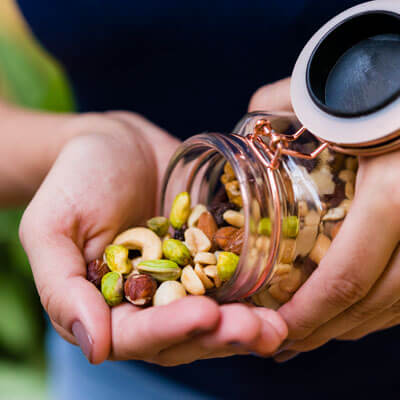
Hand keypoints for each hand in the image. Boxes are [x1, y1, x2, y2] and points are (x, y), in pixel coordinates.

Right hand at [20, 111, 286, 364]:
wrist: (114, 143)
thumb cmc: (74, 180)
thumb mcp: (50, 228)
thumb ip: (61, 289)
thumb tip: (93, 347)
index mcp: (109, 306)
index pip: (138, 336)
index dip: (170, 331)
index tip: (204, 316)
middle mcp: (150, 301)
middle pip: (186, 334)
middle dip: (223, 335)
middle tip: (261, 329)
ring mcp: (183, 278)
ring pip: (216, 312)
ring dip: (247, 322)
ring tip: (278, 323)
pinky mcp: (208, 252)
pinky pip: (232, 275)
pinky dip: (257, 286)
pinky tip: (284, 291)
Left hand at [250, 78, 399, 361]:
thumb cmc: (391, 76)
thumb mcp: (335, 91)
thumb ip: (282, 102)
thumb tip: (247, 119)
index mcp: (395, 193)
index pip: (348, 276)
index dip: (309, 315)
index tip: (274, 329)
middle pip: (375, 302)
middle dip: (326, 330)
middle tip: (283, 341)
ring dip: (354, 325)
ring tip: (313, 332)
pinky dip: (382, 306)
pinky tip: (354, 308)